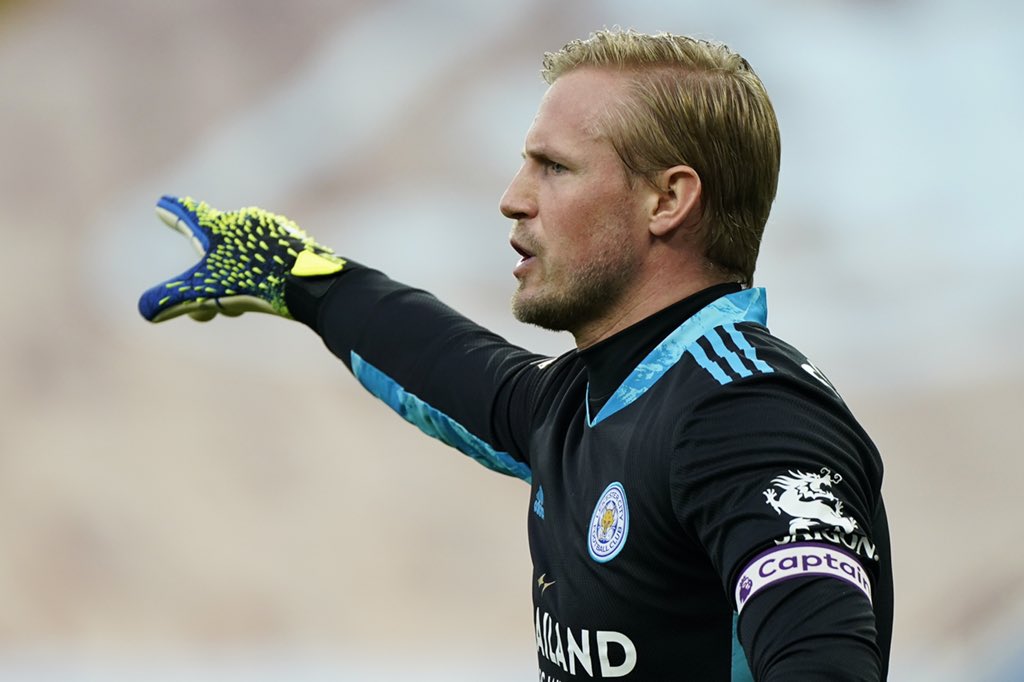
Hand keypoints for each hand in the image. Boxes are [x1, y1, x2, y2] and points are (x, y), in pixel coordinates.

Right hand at [138, 196, 344, 321]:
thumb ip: (172, 300)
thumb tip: (145, 310)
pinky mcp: (295, 245)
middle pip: (215, 250)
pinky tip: (272, 294)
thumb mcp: (205, 294)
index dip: (173, 213)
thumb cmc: (255, 282)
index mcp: (219, 226)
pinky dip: (262, 281)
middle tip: (209, 307)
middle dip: (210, 280)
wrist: (311, 282)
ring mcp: (273, 231)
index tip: (162, 206)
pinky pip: (268, 263)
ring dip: (236, 285)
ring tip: (242, 304)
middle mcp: (245, 222)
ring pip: (242, 260)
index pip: (189, 215)